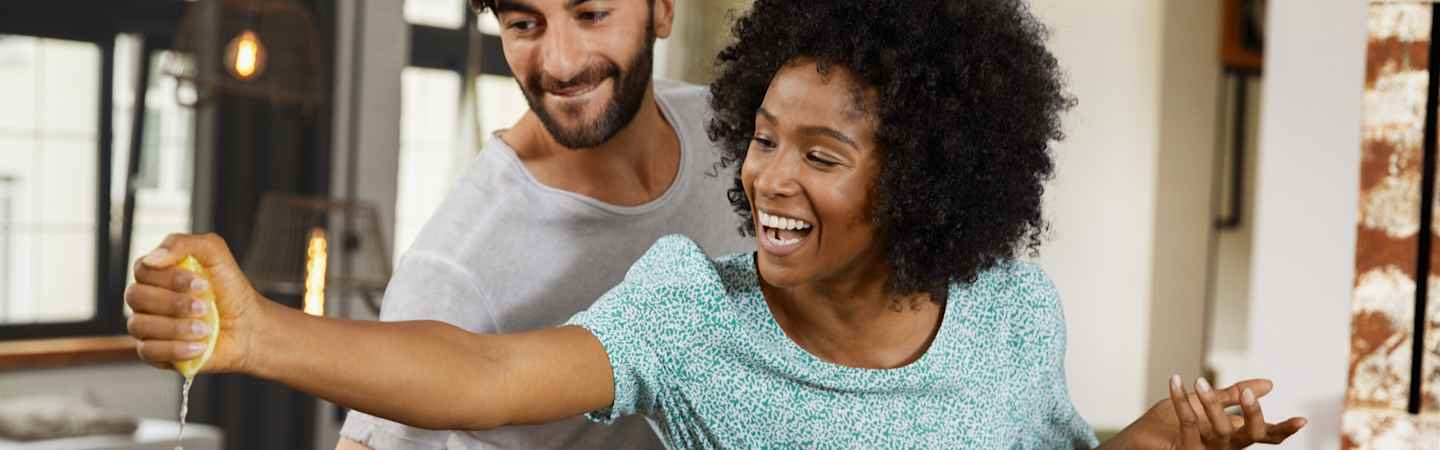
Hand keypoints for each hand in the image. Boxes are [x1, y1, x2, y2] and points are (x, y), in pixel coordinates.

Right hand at [125, 233, 269, 373]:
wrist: (247, 325)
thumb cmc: (229, 289)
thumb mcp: (214, 253)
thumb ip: (183, 244)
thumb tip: (152, 259)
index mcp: (155, 274)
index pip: (142, 270)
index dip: (171, 278)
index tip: (202, 284)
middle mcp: (146, 299)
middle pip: (135, 297)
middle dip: (174, 303)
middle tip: (205, 307)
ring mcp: (148, 326)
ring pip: (138, 325)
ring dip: (176, 327)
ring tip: (205, 328)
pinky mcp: (155, 352)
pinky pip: (148, 351)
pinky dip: (176, 349)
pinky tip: (198, 346)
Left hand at [1103, 376, 1306, 448]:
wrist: (1140, 443)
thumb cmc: (1175, 425)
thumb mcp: (1208, 405)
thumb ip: (1234, 395)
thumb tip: (1270, 384)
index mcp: (1234, 436)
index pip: (1265, 435)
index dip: (1284, 429)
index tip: (1303, 419)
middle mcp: (1224, 447)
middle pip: (1250, 435)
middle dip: (1251, 414)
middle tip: (1245, 392)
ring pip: (1219, 431)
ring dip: (1211, 403)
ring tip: (1199, 381)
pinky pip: (1188, 425)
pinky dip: (1181, 399)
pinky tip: (1175, 380)